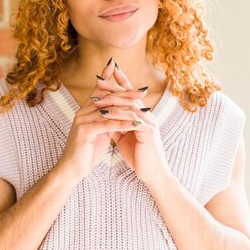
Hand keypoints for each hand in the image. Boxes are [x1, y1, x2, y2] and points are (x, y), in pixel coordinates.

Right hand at [56, 61, 139, 181]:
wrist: (72, 170)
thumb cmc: (87, 152)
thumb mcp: (100, 132)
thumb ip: (107, 119)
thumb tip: (119, 111)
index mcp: (85, 110)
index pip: (98, 90)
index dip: (107, 78)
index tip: (117, 66)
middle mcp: (82, 112)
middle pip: (107, 97)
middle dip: (125, 93)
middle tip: (142, 91)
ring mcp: (82, 120)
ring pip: (109, 110)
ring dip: (128, 109)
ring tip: (144, 108)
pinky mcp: (85, 131)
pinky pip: (108, 125)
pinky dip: (123, 124)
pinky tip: (136, 124)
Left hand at [97, 67, 171, 185]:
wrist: (152, 174)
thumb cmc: (138, 156)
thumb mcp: (124, 137)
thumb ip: (117, 124)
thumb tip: (104, 115)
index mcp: (142, 115)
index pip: (129, 95)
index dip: (119, 83)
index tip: (105, 74)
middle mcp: (147, 115)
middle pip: (129, 95)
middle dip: (114, 85)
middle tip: (100, 77)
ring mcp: (149, 122)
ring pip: (130, 104)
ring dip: (113, 98)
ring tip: (98, 93)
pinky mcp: (148, 131)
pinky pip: (132, 118)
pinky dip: (118, 114)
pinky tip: (105, 112)